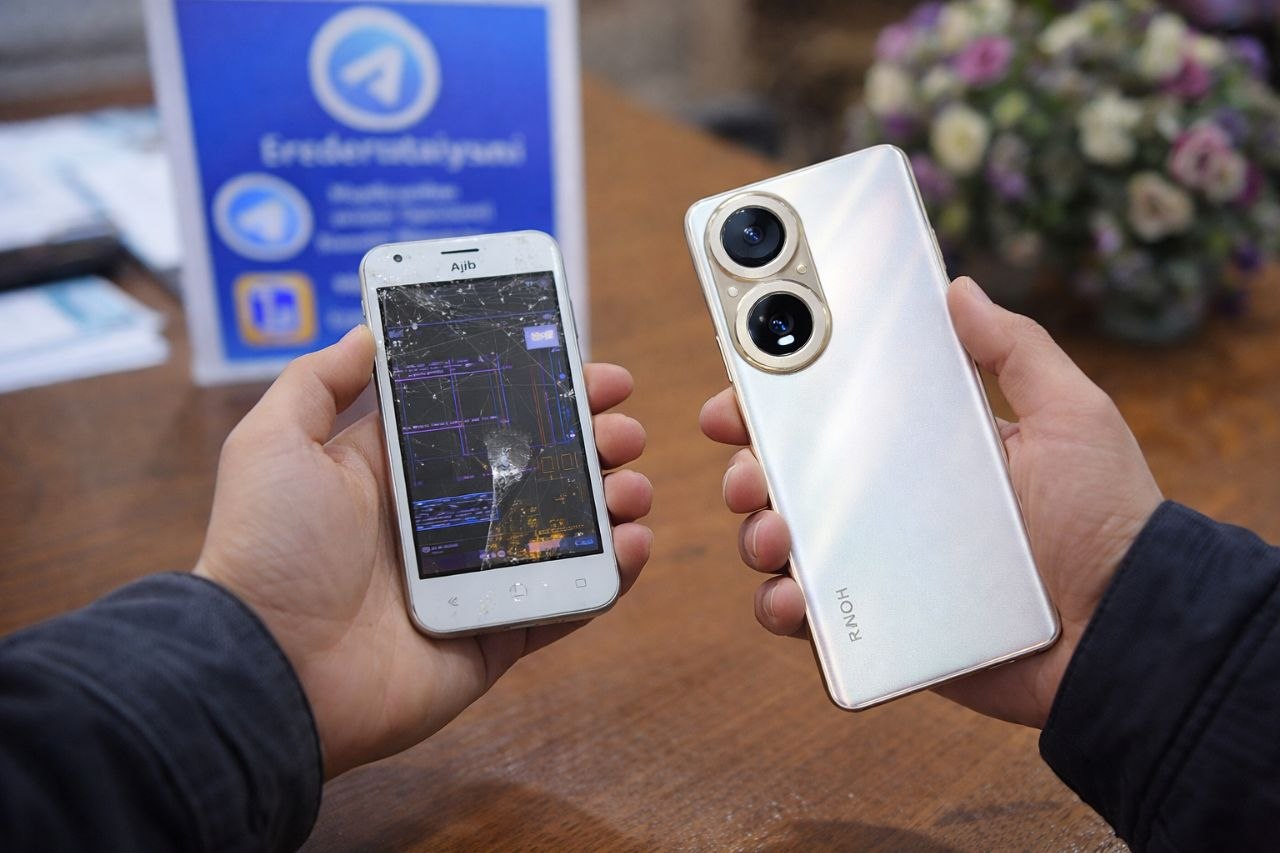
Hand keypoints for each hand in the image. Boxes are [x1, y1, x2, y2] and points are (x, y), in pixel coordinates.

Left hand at [195, 327, 652, 776]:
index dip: (536, 389)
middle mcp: (446, 520)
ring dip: (611, 501)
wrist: (269, 672)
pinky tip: (632, 544)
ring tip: (630, 485)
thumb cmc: (266, 550)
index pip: (486, 416)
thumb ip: (320, 380)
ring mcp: (477, 579)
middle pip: (539, 468)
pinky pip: (568, 603)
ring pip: (565, 530)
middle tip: (621, 425)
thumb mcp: (274, 442)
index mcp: (402, 472)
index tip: (580, 363)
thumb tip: (368, 329)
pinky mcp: (497, 634)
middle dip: (590, 438)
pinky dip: (611, 577)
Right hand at [699, 277, 1161, 727]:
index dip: (777, 397)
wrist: (1128, 632)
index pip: (833, 414)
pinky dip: (782, 606)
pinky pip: (809, 617)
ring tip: (772, 534)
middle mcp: (889, 506)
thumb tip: (960, 287)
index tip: (740, 386)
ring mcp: (879, 569)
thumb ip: (1014, 349)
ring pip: (785, 544)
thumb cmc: (1108, 520)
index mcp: (923, 450)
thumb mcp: (1071, 415)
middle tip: (746, 468)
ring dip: (757, 533)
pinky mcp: (879, 629)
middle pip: (790, 477)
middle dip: (748, 465)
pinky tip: (790, 596)